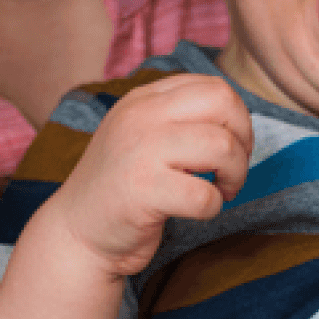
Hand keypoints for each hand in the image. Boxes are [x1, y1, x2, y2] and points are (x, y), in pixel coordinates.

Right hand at [43, 74, 253, 277]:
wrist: (76, 232)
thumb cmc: (122, 188)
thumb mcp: (142, 135)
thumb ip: (179, 118)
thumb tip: (237, 119)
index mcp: (144, 99)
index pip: (213, 86)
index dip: (236, 119)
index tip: (229, 148)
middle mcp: (141, 116)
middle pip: (223, 103)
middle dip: (243, 139)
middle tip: (231, 168)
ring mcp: (140, 151)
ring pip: (222, 146)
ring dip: (235, 175)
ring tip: (221, 190)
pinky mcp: (142, 191)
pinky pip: (205, 195)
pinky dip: (213, 207)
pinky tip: (198, 212)